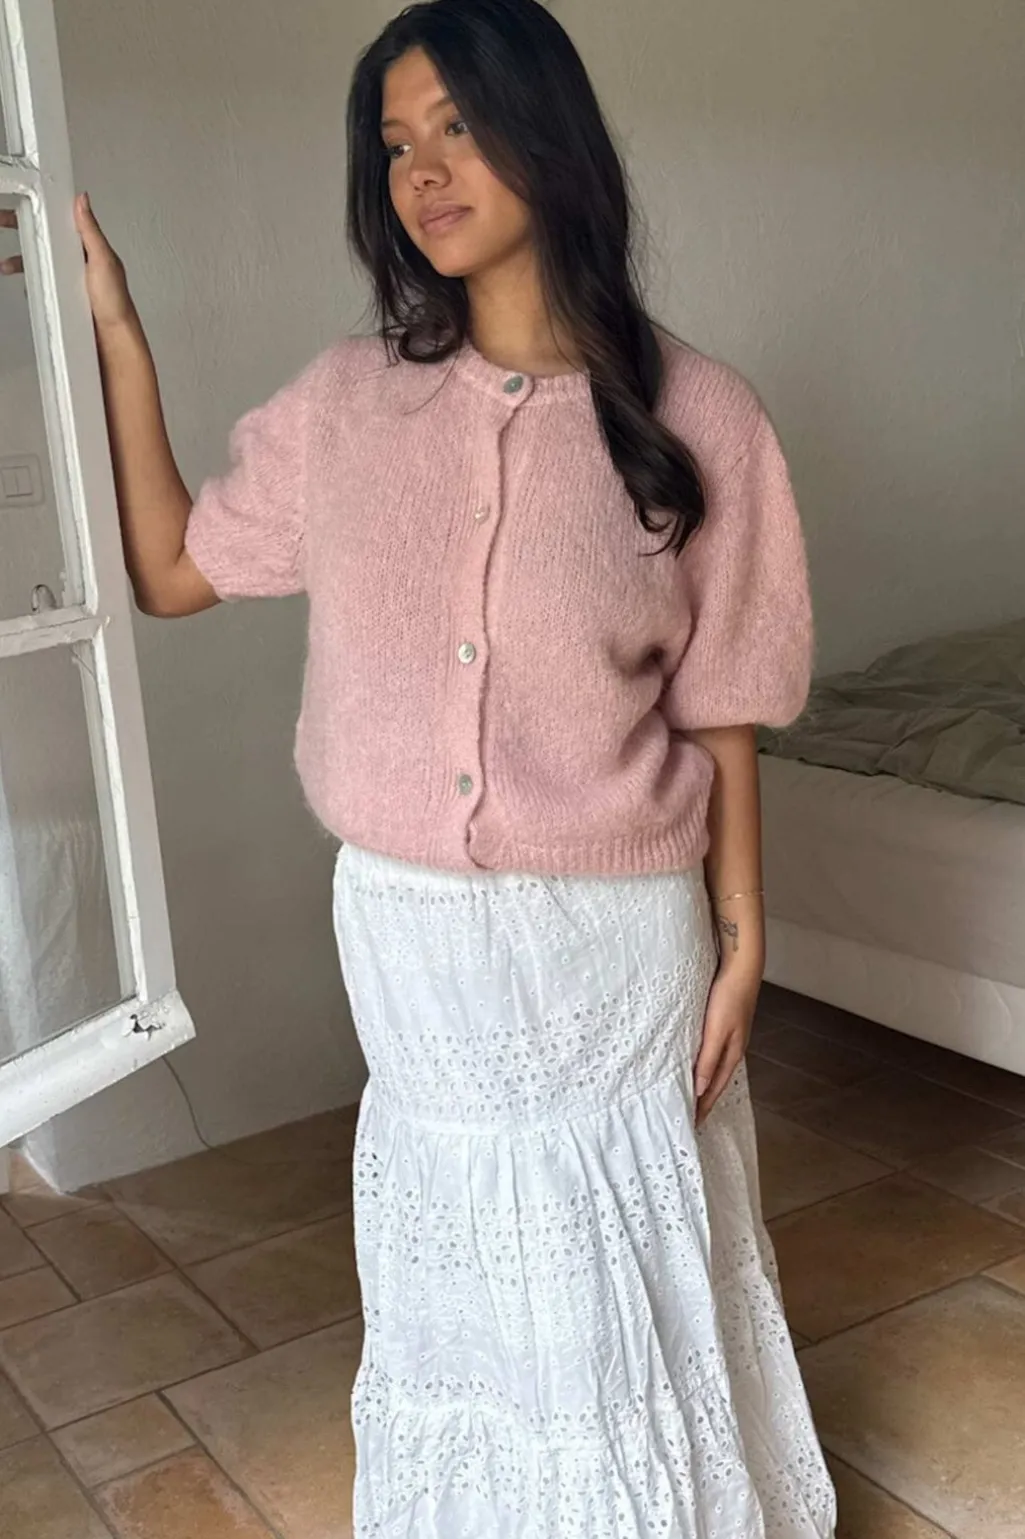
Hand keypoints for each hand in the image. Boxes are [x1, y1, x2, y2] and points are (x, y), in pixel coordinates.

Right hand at [1, 193, 134, 330]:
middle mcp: (77, 260)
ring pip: (38, 261)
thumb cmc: (116, 302)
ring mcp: (68, 278)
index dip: (38, 211)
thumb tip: (82, 201)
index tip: (18, 203)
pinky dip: (30, 282)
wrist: (112, 338)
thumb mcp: (103, 260)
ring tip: (8, 265)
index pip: (58, 221)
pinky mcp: (62, 295)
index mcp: (87, 246)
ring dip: (20, 260)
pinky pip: (41, 282)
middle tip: (4, 223)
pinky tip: (26, 286)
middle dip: (21, 231)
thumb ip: (91, 231)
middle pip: (43, 238)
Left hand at [693, 965, 759, 1125]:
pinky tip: (698, 1064)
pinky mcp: (725, 1026)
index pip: (713, 1089)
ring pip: (714, 1069)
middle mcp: (732, 1050)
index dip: (703, 1107)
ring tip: (692, 1096)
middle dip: (704, 1101)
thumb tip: (699, 1089)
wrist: (741, 968)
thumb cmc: (729, 997)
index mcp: (731, 1054)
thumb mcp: (716, 1030)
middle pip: (715, 1082)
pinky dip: (705, 1066)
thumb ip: (708, 1059)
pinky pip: (713, 1054)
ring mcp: (730, 1038)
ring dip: (703, 1084)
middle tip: (690, 1116)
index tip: (692, 1124)